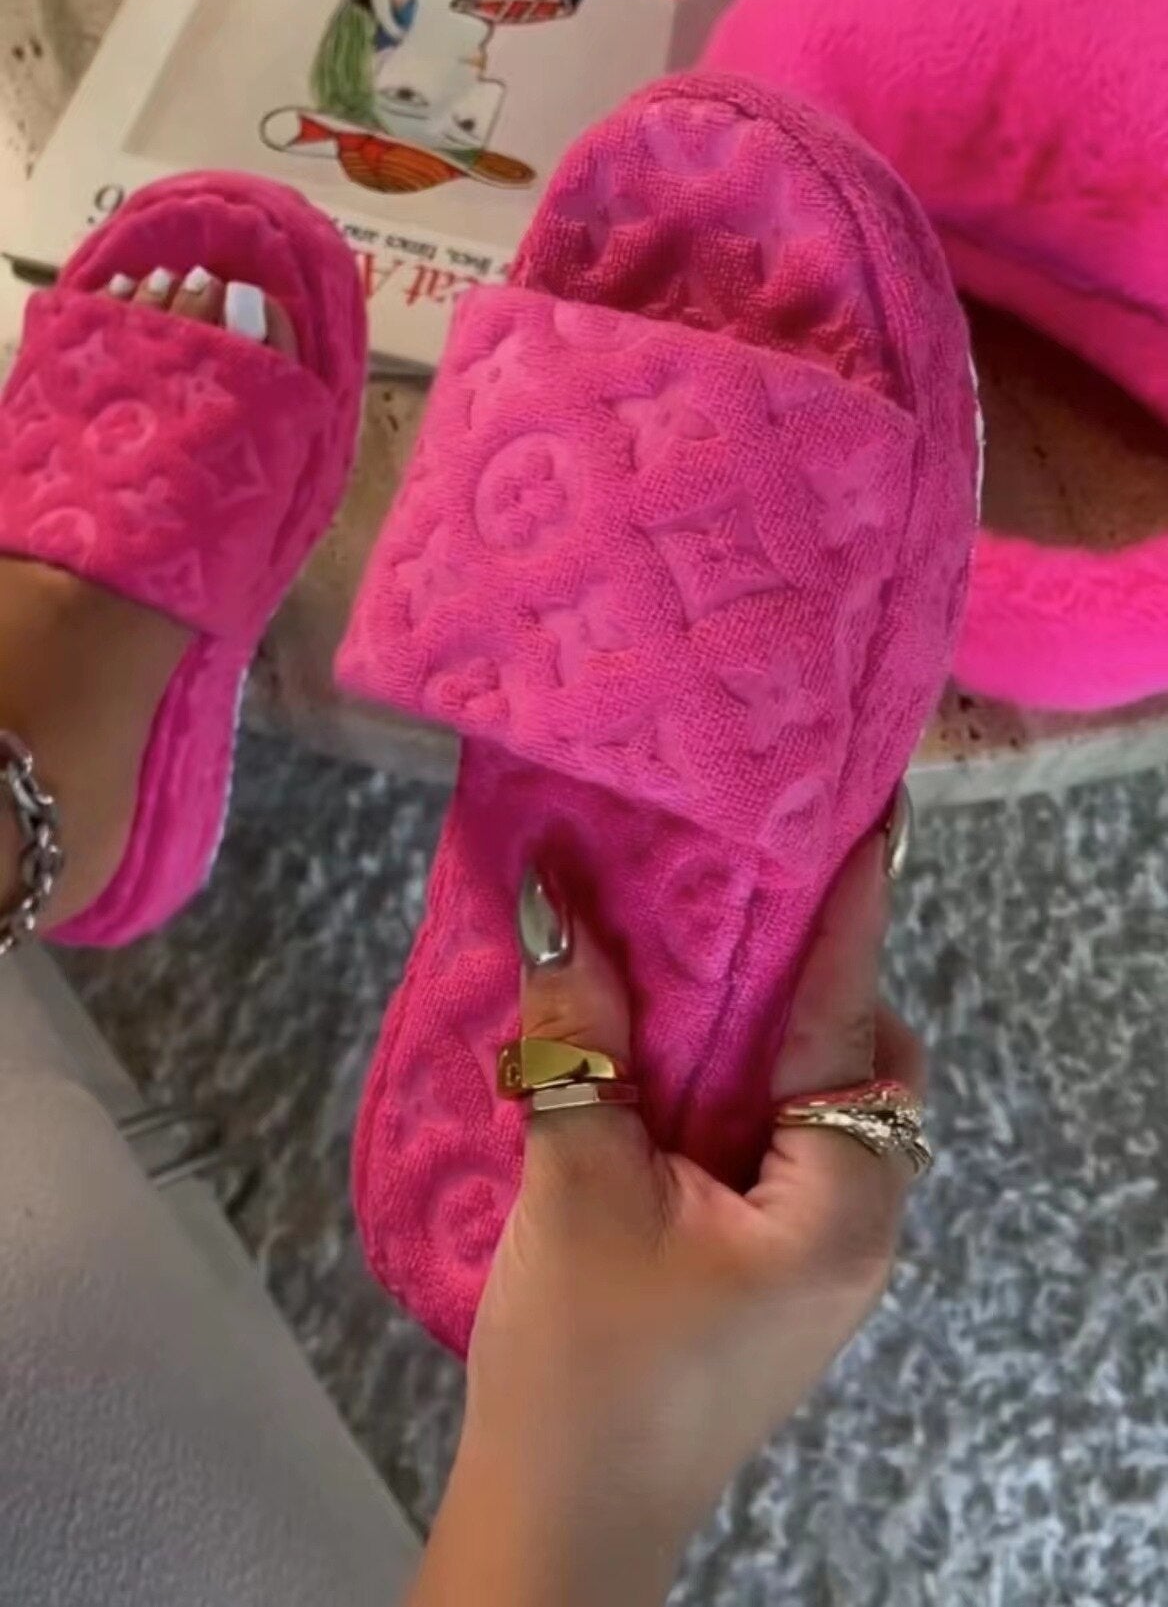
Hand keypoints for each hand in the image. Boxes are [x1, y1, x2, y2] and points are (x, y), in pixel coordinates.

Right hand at [412, 827, 923, 1606]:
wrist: (565, 1521)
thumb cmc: (582, 1363)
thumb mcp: (576, 1185)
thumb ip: (581, 1042)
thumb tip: (556, 897)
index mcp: (840, 1207)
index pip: (850, 1027)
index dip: (849, 918)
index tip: (866, 824)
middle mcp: (859, 1225)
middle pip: (861, 1065)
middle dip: (809, 978)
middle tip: (739, 897)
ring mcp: (822, 1256)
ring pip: (819, 1108)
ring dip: (767, 1035)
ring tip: (698, 960)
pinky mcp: (776, 1270)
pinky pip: (782, 1148)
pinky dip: (741, 1091)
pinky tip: (672, 1061)